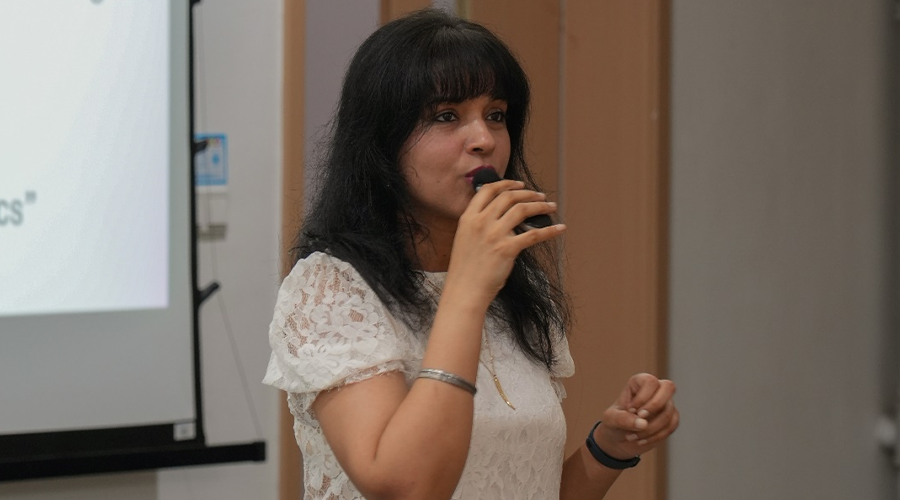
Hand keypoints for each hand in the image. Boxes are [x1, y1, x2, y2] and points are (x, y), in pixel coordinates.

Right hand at [445, 179, 563, 306]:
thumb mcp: (465, 239)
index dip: (506, 184)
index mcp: (468, 218)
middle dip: (528, 193)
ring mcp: (494, 235)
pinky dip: (550, 230)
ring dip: (540, 206)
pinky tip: (559, 228)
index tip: (519, 184)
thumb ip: (479, 224)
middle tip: (540, 195)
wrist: (465, 290)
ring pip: (522, 210)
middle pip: (508, 197)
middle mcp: (481, 222)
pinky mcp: (507, 249)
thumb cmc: (465, 269)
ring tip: (550, 207)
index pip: (488, 190)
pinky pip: (534, 234)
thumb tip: (502, 216)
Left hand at [592, 373, 678, 459]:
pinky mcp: (670, 420)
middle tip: (640, 417)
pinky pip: (671, 426)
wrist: (618, 440)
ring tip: (632, 436)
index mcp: (639, 383)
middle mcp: (655, 390)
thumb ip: (623, 419)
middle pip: (668, 387)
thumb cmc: (614, 423)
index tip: (630, 409)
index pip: (650, 381)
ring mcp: (665, 404)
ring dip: (650, 428)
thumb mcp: (611, 420)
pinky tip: (641, 441)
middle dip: (655, 406)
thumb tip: (643, 423)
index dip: (643, 397)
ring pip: (668, 412)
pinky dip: (656, 436)